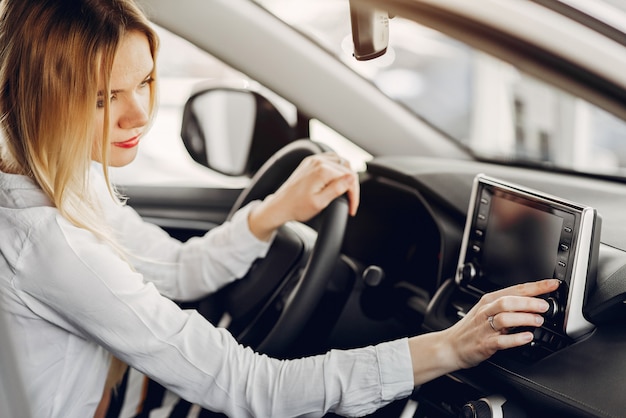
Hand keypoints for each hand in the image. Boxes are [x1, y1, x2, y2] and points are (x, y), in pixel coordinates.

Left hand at [248, 152, 358, 240]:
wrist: (280, 206)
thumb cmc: (297, 207)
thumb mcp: (320, 202)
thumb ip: (338, 188)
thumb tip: (352, 178)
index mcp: (322, 170)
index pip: (349, 178)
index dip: (354, 194)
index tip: (352, 208)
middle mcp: (318, 161)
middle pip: (346, 168)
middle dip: (351, 185)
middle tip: (351, 201)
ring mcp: (313, 160)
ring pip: (340, 161)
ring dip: (346, 174)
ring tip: (346, 190)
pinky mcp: (309, 162)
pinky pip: (329, 159)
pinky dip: (337, 168)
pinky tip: (337, 179)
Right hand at [407, 279, 559, 385]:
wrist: (450, 346)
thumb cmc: (471, 329)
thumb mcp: (486, 311)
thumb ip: (508, 307)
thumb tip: (534, 303)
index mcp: (488, 301)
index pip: (515, 290)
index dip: (536, 287)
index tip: (552, 285)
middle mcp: (486, 312)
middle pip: (508, 301)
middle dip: (529, 302)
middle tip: (545, 306)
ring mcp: (485, 328)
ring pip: (505, 318)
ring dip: (524, 318)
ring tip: (538, 321)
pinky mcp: (485, 344)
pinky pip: (501, 340)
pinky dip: (516, 339)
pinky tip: (527, 337)